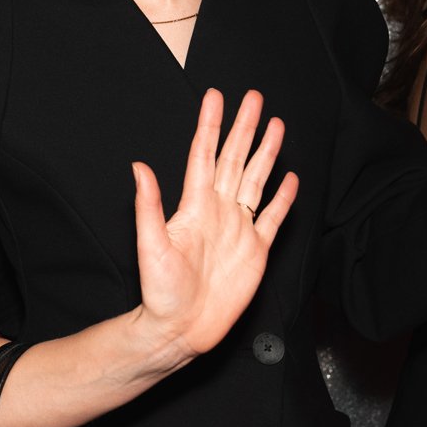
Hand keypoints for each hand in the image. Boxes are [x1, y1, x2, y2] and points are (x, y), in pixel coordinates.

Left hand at [131, 88, 299, 363]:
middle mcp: (219, 211)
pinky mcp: (256, 251)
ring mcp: (239, 229)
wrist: (181, 329)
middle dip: (244, 128)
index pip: (204, 155)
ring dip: (266, 153)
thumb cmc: (160, 292)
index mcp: (194, 206)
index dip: (210, 125)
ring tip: (276, 125)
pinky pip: (272, 218)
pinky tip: (289, 179)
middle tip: (253, 97)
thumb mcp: (150, 246)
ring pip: (256, 181)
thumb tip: (138, 167)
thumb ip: (149, 206)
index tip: (215, 97)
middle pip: (234, 159)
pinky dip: (283, 198)